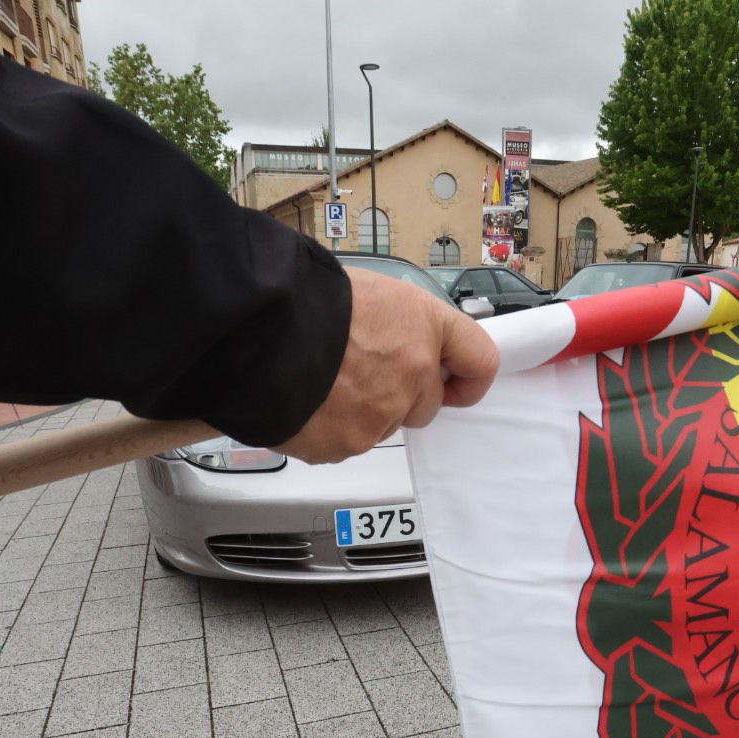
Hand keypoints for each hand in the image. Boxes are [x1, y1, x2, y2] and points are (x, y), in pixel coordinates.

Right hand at [275, 266, 498, 464]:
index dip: (468, 376)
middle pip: (426, 405)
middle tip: (358, 371)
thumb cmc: (305, 299)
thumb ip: (400, 325)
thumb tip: (400, 341)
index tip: (456, 380)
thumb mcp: (369, 291)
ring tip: (321, 379)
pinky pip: (345, 442)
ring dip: (360, 410)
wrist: (257, 327)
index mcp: (425, 327)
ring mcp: (381, 416)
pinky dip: (327, 427)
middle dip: (400, 395)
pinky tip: (306, 398)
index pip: (480, 361)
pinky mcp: (347, 444)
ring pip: (382, 425)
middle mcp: (413, 376)